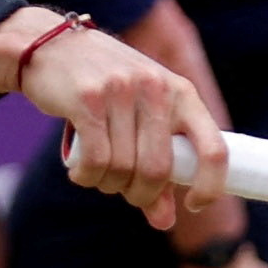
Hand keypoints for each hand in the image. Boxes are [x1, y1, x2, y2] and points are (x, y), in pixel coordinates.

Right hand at [18, 23, 221, 226]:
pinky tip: (80, 173)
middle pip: (158, 170)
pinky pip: (95, 161)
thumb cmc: (104, 88)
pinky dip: (87, 178)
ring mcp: (122, 91)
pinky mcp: (87, 99)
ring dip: (108, 184)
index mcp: (182, 92)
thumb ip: (155, 165)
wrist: (52, 46)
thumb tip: (165, 221)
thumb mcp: (140, 118)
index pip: (215, 149)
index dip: (210, 186)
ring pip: (123, 169)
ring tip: (97, 174)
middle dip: (140, 194)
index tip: (193, 204)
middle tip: (124, 191)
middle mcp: (157, 89)